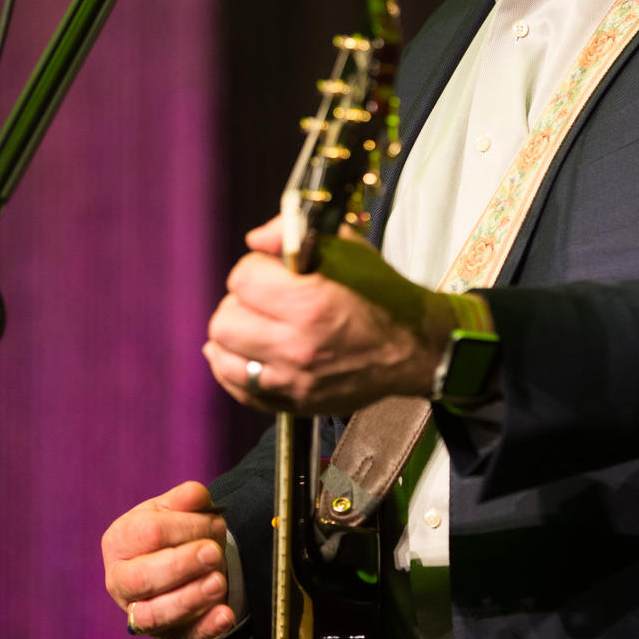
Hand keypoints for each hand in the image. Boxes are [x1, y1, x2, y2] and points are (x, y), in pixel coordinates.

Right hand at [102, 480, 232, 638]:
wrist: (181, 560)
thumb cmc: (174, 531)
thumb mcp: (176, 508)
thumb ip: (186, 498)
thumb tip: (196, 495)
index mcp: (119, 541)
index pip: (147, 534)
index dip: (184, 528)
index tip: (215, 523)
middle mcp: (121, 581)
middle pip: (141, 579)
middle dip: (180, 565)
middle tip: (213, 553)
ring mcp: (140, 612)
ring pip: (154, 615)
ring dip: (190, 599)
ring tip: (219, 582)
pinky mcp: (167, 635)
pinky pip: (183, 638)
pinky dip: (206, 628)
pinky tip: (225, 614)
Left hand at [203, 217, 454, 415]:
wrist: (414, 348)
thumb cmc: (382, 294)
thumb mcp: (348, 249)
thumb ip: (295, 236)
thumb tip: (254, 240)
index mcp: (311, 304)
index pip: (242, 278)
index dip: (256, 267)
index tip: (273, 271)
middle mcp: (297, 346)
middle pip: (225, 319)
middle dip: (241, 301)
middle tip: (264, 298)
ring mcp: (293, 381)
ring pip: (223, 354)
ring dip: (235, 335)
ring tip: (256, 325)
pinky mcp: (293, 403)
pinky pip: (238, 388)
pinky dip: (234, 368)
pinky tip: (248, 352)